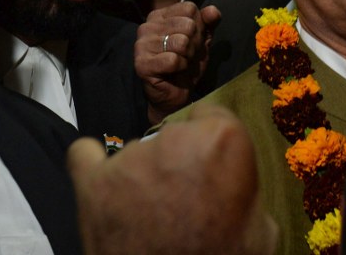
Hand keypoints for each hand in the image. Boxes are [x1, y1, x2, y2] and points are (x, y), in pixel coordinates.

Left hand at [68, 104, 277, 254]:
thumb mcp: (261, 229)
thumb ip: (250, 196)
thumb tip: (239, 194)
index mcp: (223, 139)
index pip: (212, 116)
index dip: (212, 145)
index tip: (209, 167)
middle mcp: (175, 139)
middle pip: (175, 135)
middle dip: (179, 161)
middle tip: (183, 200)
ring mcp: (130, 160)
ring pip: (137, 153)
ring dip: (143, 175)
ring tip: (148, 213)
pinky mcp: (93, 184)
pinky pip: (83, 155)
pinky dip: (91, 163)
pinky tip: (100, 175)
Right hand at [134, 2, 221, 121]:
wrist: (177, 93)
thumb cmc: (188, 63)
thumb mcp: (202, 39)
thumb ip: (209, 22)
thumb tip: (213, 11)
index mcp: (159, 15)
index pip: (190, 8)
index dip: (199, 26)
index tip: (192, 40)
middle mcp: (147, 26)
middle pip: (188, 25)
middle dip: (195, 43)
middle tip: (187, 55)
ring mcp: (141, 44)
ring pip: (182, 42)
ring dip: (188, 56)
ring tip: (181, 62)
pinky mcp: (141, 64)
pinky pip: (174, 60)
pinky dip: (181, 67)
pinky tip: (174, 71)